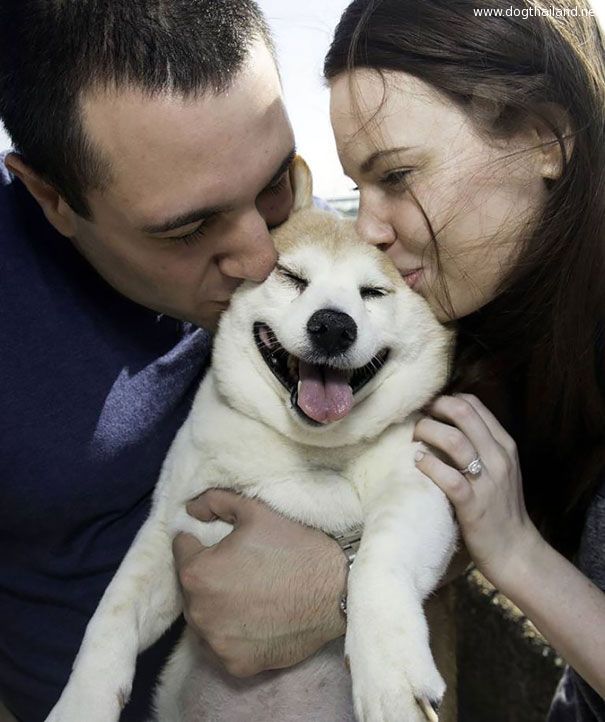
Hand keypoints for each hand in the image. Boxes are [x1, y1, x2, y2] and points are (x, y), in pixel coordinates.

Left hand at [172, 489, 346, 676]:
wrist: (337, 590)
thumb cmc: (295, 547)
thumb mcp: (254, 510)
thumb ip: (215, 502)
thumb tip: (191, 510)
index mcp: (198, 573)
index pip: (182, 550)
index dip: (201, 541)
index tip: (223, 543)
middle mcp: (199, 613)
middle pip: (190, 586)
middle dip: (208, 574)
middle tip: (240, 566)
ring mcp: (217, 643)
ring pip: (204, 617)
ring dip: (216, 605)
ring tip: (249, 592)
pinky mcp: (236, 665)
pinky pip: (223, 645)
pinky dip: (233, 632)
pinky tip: (256, 617)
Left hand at [413, 393, 541, 588]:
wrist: (516, 551)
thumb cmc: (501, 509)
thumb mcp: (500, 469)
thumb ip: (481, 446)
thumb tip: (448, 424)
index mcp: (504, 446)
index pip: (474, 406)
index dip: (447, 400)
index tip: (431, 408)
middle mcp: (498, 458)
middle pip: (463, 414)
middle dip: (435, 409)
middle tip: (420, 418)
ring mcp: (487, 481)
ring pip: (454, 440)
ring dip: (428, 432)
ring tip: (415, 438)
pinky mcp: (473, 505)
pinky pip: (448, 477)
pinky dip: (429, 465)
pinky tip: (418, 462)